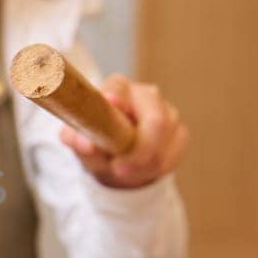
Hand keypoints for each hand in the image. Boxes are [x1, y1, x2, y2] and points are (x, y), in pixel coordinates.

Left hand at [59, 75, 188, 188]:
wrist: (114, 161)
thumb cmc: (94, 144)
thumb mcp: (79, 143)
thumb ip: (78, 141)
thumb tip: (87, 144)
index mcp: (117, 87)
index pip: (119, 91)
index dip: (117, 110)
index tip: (111, 134)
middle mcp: (146, 94)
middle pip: (156, 120)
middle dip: (140, 151)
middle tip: (120, 169)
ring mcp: (168, 111)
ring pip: (167, 140)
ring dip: (145, 164)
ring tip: (123, 171)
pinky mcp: (180, 131)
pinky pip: (176, 153)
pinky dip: (157, 169)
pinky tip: (141, 170)